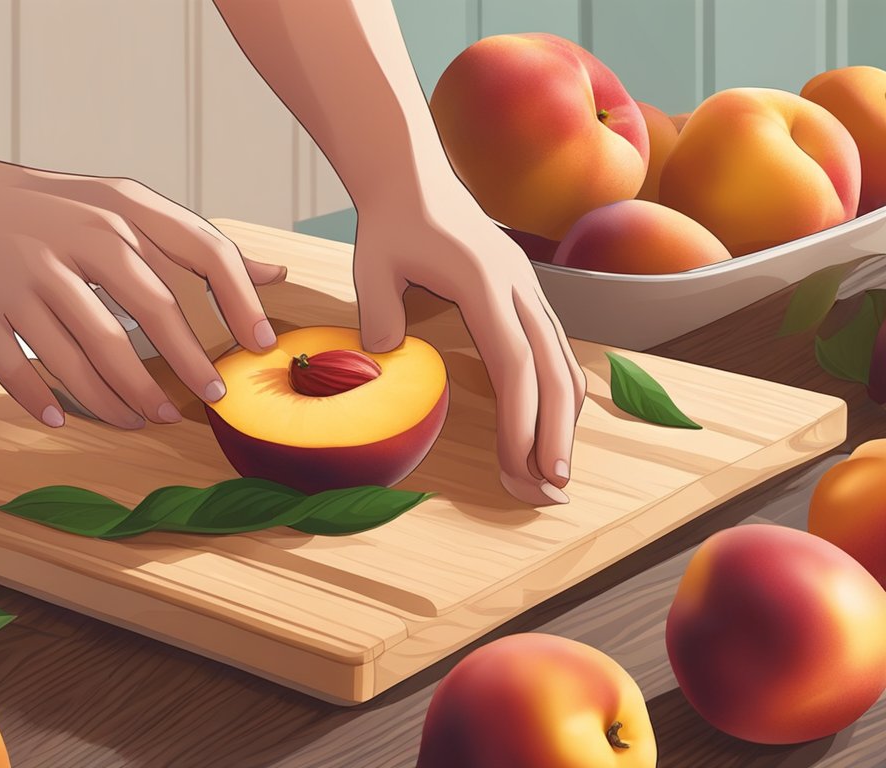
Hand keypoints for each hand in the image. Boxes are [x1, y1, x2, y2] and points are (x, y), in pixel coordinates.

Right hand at [0, 148, 285, 428]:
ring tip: (140, 421)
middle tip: (205, 401)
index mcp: (115, 208)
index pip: (202, 251)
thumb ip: (186, 241)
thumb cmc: (29, 207)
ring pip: (90, 356)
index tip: (257, 347)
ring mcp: (23, 277)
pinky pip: (22, 373)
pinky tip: (61, 420)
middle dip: (186, 366)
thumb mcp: (108, 204)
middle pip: (153, 313)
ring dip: (123, 399)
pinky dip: (45, 402)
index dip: (240, 302)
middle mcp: (76, 239)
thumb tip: (273, 274)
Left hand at [353, 210, 585, 504]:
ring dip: (562, 422)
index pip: (515, 364)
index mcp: (485, 283)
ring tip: (552, 473)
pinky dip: (558, 394)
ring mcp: (529, 289)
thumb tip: (386, 357)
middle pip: (553, 372)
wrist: (413, 177)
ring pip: (563, 364)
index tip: (521, 466)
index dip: (522, 420)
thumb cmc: (391, 223)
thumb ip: (379, 313)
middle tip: (549, 490)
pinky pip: (553, 350)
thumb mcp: (371, 266)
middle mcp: (520, 287)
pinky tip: (551, 430)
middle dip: (555, 436)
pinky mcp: (527, 294)